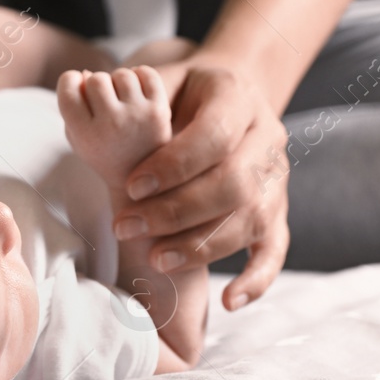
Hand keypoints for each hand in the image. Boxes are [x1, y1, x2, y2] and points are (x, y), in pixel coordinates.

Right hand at [55, 66, 171, 186]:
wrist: (143, 184)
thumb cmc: (105, 154)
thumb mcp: (78, 139)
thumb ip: (73, 107)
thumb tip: (87, 73)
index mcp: (85, 134)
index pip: (68, 87)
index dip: (70, 81)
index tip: (77, 87)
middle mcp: (111, 124)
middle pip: (96, 78)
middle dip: (97, 84)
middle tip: (104, 99)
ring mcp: (138, 117)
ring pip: (122, 74)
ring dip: (119, 82)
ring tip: (122, 98)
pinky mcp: (160, 111)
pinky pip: (147, 74)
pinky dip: (141, 76)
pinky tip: (138, 91)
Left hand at [111, 58, 290, 311]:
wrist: (234, 93)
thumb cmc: (186, 92)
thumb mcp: (167, 77)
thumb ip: (142, 95)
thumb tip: (99, 105)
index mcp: (238, 97)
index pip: (215, 135)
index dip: (174, 165)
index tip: (131, 186)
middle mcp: (268, 137)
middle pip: (235, 183)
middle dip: (177, 211)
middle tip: (127, 228)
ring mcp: (278, 176)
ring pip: (252, 219)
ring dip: (202, 245)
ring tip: (156, 259)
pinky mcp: (280, 210)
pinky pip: (276, 248)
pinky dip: (257, 278)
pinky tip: (230, 302)